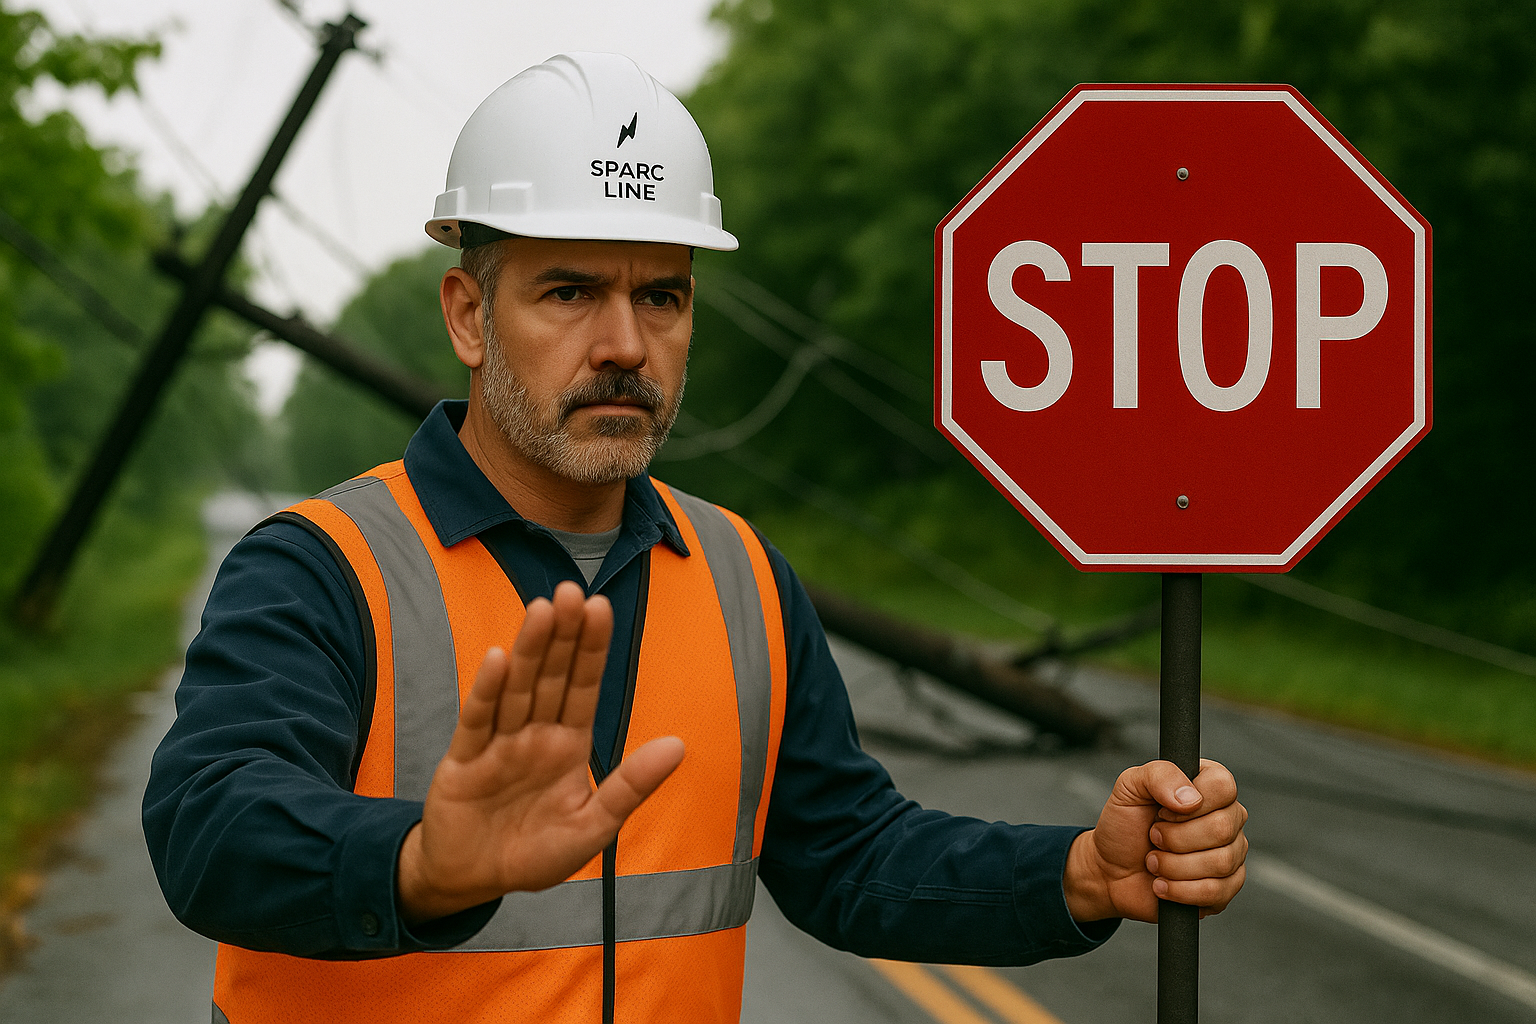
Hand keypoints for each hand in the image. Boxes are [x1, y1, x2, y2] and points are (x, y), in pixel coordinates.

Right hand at [396, 580, 684, 923]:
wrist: (470, 882)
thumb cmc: (533, 854)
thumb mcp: (592, 828)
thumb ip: (630, 787)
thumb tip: (678, 746)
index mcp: (567, 745)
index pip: (583, 687)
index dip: (591, 649)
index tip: (601, 608)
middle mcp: (534, 735)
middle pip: (551, 676)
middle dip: (563, 635)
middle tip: (573, 591)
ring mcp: (498, 743)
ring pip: (517, 689)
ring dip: (530, 650)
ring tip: (543, 609)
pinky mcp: (463, 761)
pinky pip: (478, 721)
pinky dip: (487, 692)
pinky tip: (499, 659)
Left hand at [1063, 759, 1246, 923]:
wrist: (1111, 870)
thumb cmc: (1124, 826)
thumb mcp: (1129, 787)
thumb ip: (1159, 775)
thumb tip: (1191, 798)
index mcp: (1209, 786)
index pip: (1223, 786)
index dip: (1188, 803)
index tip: (1161, 812)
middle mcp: (1227, 817)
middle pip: (1222, 828)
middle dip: (1174, 838)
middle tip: (1153, 837)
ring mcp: (1231, 853)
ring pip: (1220, 862)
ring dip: (1173, 865)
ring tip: (1154, 861)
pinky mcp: (1226, 887)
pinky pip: (1216, 892)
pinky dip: (1179, 890)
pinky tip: (1162, 884)